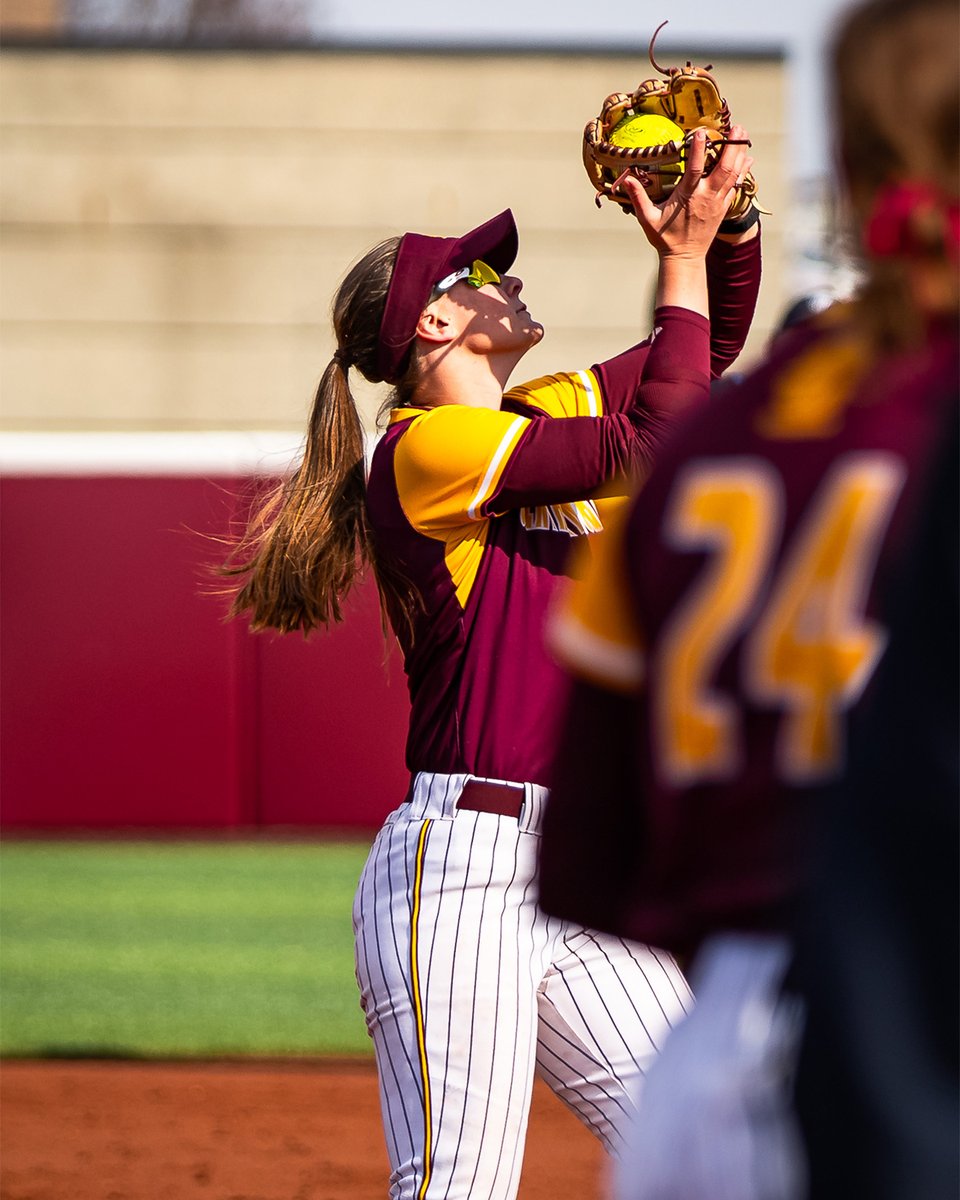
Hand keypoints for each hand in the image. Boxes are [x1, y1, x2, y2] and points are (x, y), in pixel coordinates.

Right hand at [614, 126, 754, 259]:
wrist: (685, 259)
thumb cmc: (665, 238)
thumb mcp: (648, 219)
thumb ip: (638, 198)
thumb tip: (626, 180)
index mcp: (688, 197)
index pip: (694, 169)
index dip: (698, 150)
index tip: (701, 132)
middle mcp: (706, 197)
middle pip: (724, 168)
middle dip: (732, 146)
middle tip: (736, 127)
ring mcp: (717, 203)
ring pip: (734, 175)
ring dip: (740, 154)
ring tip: (743, 135)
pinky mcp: (723, 208)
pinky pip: (736, 186)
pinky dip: (743, 171)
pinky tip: (747, 159)